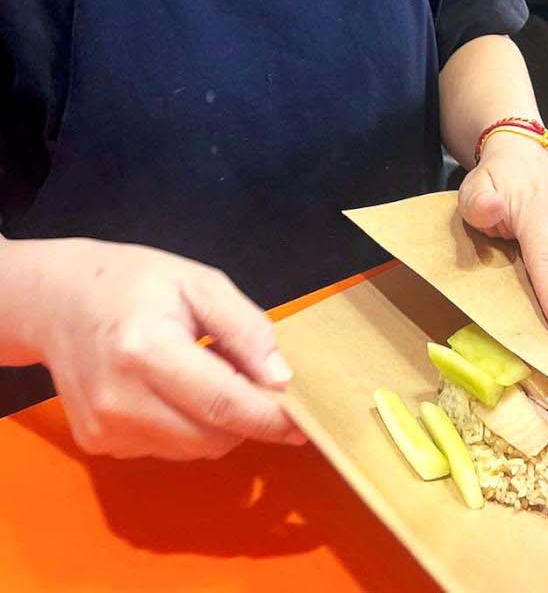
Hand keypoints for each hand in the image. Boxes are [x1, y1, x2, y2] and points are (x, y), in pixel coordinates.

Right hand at [11, 238, 305, 459]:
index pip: (222, 403)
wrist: (59, 301)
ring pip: (193, 449)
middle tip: (252, 376)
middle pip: (212, 436)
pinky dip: (187, 426)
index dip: (269, 416)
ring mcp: (105, 429)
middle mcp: (120, 400)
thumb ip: (245, 328)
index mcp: (145, 350)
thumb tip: (281, 378)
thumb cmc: (135, 282)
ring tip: (208, 372)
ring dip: (218, 422)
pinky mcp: (99, 444)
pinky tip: (175, 388)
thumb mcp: (199, 283)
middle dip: (246, 416)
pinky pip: (167, 449)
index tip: (304, 420)